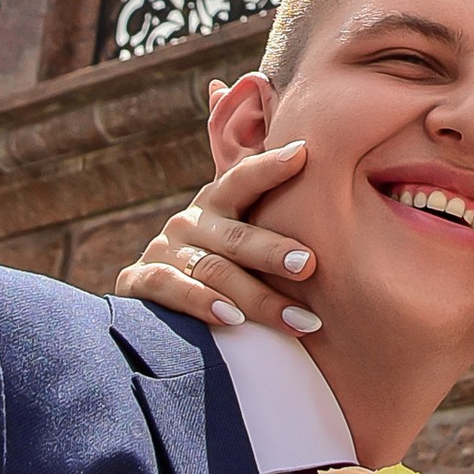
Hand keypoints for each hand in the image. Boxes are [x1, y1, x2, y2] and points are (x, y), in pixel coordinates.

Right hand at [115, 137, 321, 333]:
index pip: (242, 179)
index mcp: (218, 204)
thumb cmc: (221, 270)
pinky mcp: (139, 280)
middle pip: (236, 237)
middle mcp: (190, 221)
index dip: (269, 167)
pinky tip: (231, 319)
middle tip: (309, 264)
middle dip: (273, 251)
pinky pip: (171, 288)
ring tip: (296, 317)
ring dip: (258, 298)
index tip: (303, 154)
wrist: (155, 302)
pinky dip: (202, 303)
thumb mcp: (241, 244)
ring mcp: (164, 250)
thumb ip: (274, 231)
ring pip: (213, 270)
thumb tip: (335, 216)